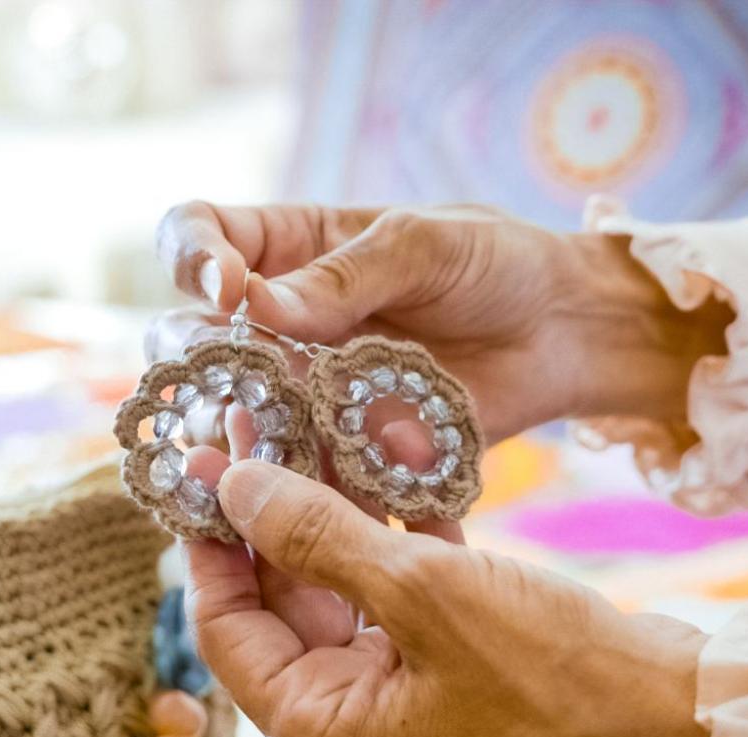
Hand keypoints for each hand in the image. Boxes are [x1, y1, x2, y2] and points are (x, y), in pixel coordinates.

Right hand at [151, 202, 732, 443]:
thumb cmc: (495, 263)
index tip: (225, 287)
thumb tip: (255, 305)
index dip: (191, 257)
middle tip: (231, 368)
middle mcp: (277, 323)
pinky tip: (297, 489)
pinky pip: (289, 473)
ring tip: (258, 434)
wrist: (563, 334)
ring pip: (223, 413)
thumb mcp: (427, 244)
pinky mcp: (336, 449)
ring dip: (226, 426)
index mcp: (287, 249)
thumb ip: (346, 275)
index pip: (198, 236)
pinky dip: (285, 484)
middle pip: (184, 336)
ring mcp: (301, 391)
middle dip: (189, 353)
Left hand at [187, 459, 710, 736]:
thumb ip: (318, 535)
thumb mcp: (423, 592)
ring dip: (337, 509)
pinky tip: (397, 455)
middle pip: (280, 603)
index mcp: (321, 731)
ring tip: (319, 420)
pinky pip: (400, 589)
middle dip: (273, 513)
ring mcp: (401, 691)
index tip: (203, 459)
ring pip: (343, 585)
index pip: (227, 629)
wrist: (677, 716)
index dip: (210, 542)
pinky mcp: (451, 661)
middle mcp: (348, 719)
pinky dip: (398, 530)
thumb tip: (231, 484)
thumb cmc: (550, 673)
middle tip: (260, 421)